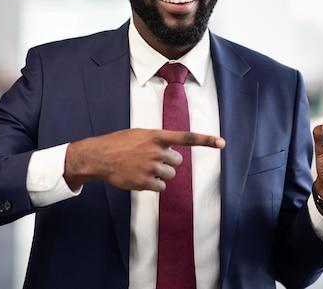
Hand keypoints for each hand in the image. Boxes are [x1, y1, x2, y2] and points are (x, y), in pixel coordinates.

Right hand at [63, 128, 224, 191]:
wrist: (100, 156)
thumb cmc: (120, 143)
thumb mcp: (140, 134)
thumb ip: (158, 141)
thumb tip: (171, 152)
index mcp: (157, 136)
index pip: (187, 138)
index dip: (206, 140)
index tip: (222, 143)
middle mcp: (156, 151)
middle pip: (178, 162)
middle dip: (168, 162)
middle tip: (152, 160)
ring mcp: (151, 167)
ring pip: (170, 176)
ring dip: (161, 174)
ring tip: (144, 168)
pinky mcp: (145, 182)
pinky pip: (161, 188)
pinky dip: (154, 185)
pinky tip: (140, 178)